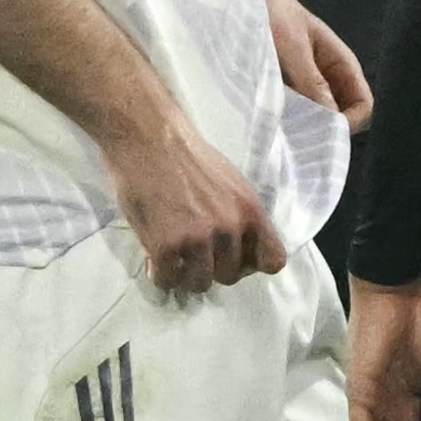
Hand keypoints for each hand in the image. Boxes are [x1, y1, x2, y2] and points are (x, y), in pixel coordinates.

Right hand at [102, 105, 283, 295]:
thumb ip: (240, 217)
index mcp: (250, 211)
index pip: (273, 261)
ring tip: (174, 257)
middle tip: (193, 253)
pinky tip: (154, 258)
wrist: (147, 137)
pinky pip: (167, 280)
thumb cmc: (187, 157)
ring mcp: (198, 238)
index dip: (252, 265)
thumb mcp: (232, 184)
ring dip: (185, 275)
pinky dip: (159, 274)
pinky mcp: (166, 246)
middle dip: (211, 268)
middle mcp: (230, 227)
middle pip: (230, 276)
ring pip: (199, 283)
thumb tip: (239, 249)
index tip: (233, 258)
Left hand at [271, 0, 373, 130]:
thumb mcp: (293, 45)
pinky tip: (272, 119)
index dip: (349, 122)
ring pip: (322, 117)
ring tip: (282, 128)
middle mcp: (332, 77)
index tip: (320, 130)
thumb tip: (333, 119)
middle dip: (328, 128)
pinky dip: (291, 120)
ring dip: (307, 126)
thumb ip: (312, 80)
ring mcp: (311, 84)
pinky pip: (300, 112)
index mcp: (342, 63)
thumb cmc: (271, 12)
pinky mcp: (290, 89)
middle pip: (347, 116)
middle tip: (297, 134)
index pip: (365, 105)